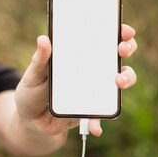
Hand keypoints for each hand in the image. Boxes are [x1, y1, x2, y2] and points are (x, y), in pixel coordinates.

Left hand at [15, 24, 137, 136]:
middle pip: (116, 55)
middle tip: (122, 49)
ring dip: (126, 78)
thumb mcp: (33, 74)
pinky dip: (99, 120)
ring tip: (119, 82)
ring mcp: (94, 89)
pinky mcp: (92, 110)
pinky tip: (95, 127)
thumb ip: (39, 60)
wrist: (31, 122)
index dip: (116, 30)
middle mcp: (90, 69)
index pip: (100, 37)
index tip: (123, 29)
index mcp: (76, 55)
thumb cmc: (32, 91)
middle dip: (126, 48)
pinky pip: (102, 114)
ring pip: (120, 80)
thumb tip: (43, 39)